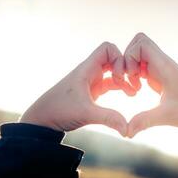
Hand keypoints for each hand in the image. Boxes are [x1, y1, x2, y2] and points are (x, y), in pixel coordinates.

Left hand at [20, 42, 135, 135]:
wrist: (44, 119)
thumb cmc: (59, 110)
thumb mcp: (85, 113)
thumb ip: (108, 118)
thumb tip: (127, 129)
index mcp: (87, 69)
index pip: (107, 48)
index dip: (119, 57)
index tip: (122, 75)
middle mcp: (90, 72)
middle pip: (113, 59)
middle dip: (125, 69)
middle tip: (133, 84)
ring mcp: (91, 81)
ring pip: (113, 72)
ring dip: (124, 80)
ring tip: (133, 93)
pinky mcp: (91, 92)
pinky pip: (110, 83)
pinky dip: (119, 87)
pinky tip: (127, 96)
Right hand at [125, 33, 177, 136]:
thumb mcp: (167, 116)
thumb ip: (145, 121)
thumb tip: (126, 132)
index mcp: (164, 66)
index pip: (141, 43)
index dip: (130, 56)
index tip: (133, 76)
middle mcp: (161, 63)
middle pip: (138, 44)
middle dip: (126, 60)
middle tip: (129, 79)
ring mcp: (160, 69)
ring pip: (138, 55)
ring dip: (130, 68)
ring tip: (134, 87)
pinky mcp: (160, 76)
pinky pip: (142, 66)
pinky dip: (135, 75)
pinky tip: (138, 89)